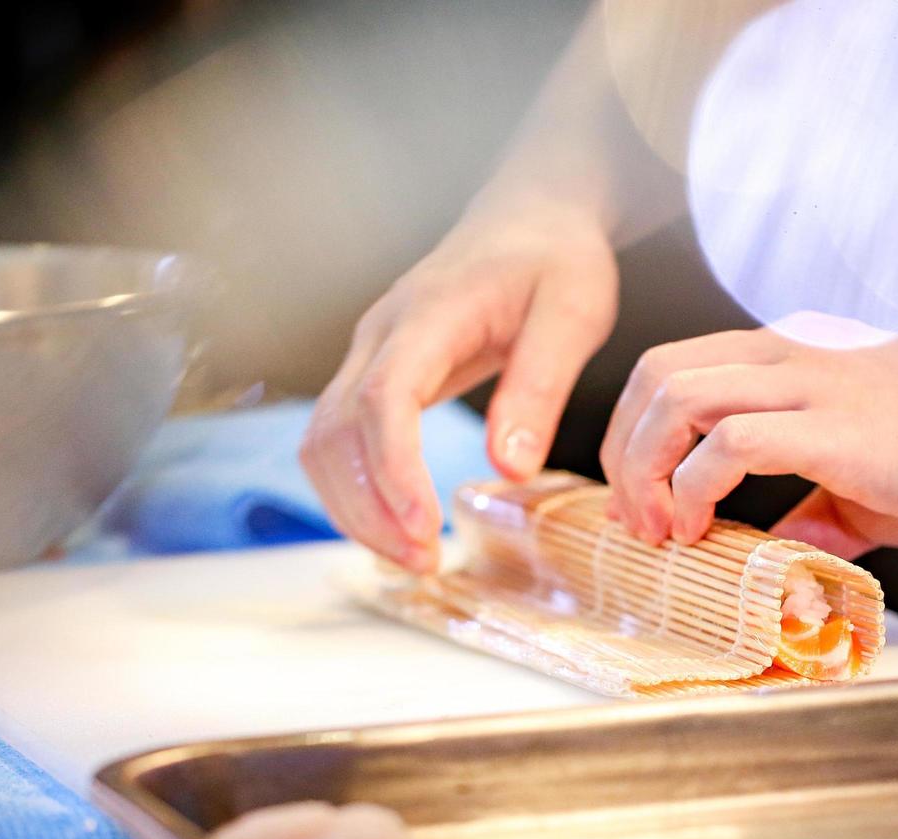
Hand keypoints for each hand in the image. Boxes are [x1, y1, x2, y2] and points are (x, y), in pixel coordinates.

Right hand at [301, 198, 618, 570]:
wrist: (531, 215)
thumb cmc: (556, 259)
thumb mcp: (575, 313)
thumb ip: (539, 386)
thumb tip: (507, 468)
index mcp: (429, 312)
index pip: (384, 396)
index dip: (394, 469)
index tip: (423, 528)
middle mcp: (380, 332)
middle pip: (336, 429)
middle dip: (369, 506)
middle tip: (424, 563)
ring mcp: (368, 352)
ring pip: (323, 441)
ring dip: (355, 507)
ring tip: (413, 557)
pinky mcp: (373, 372)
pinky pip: (338, 439)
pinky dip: (355, 490)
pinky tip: (396, 526)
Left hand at [598, 316, 897, 558]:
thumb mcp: (869, 485)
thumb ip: (817, 510)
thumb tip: (783, 553)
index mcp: (789, 359)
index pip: (675, 368)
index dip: (637, 433)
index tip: (641, 499)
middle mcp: (788, 357)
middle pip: (656, 373)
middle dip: (624, 449)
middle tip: (636, 518)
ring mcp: (810, 385)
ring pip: (678, 397)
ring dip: (648, 468)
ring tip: (661, 529)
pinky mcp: (834, 428)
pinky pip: (731, 444)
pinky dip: (695, 488)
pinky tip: (702, 528)